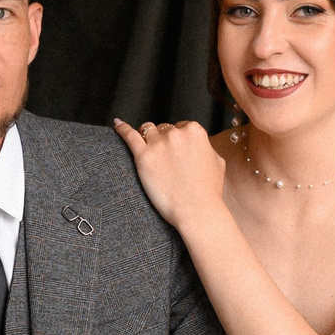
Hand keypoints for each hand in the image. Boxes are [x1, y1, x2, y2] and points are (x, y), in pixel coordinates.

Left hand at [114, 117, 227, 231]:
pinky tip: (117, 124)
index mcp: (195, 131)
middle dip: (165, 141)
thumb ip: (206, 147)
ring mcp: (158, 144)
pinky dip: (122, 128)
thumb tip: (199, 144)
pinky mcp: (143, 156)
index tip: (179, 154)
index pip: (182, 127)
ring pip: (147, 131)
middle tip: (167, 162)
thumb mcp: (217, 161)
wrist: (197, 211)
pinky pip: (129, 135)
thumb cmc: (209, 191)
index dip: (179, 141)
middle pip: (164, 129)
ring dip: (148, 138)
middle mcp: (176, 133)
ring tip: (150, 152)